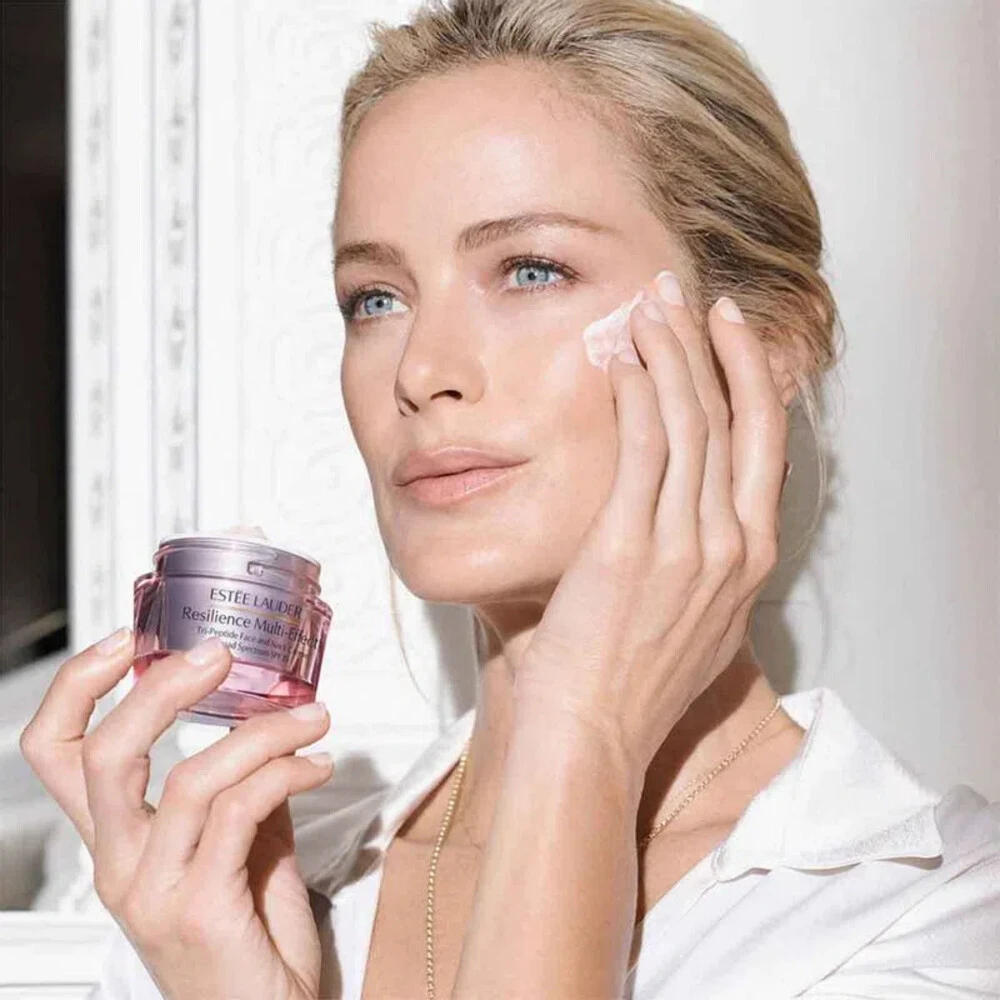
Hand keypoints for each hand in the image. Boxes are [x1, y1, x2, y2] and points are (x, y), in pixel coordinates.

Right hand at [19, 631, 332, 999]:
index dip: (78, 688)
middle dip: (160, 689)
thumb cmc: (250, 943)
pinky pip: (239, 811)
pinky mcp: (200, 908)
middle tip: (218, 657)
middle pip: (104, 756)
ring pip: (189, 777)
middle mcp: (121, 865)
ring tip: (312, 718)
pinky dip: (284, 772)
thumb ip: (243, 792)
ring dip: (262, 732)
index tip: (129, 640)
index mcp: (119, 844)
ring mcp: (154, 890)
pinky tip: (317, 765)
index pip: (58, 754)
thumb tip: (271, 728)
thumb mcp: (241, 850)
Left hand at [516, 272, 788, 776]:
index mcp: (748, 559)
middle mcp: (729, 546)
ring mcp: (684, 546)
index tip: (730, 334)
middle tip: (688, 296)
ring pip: (689, 423)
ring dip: (669, 354)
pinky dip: (637, 396)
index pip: (763, 445)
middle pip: (731, 420)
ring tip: (647, 307)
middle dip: (711, 348)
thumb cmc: (629, 680)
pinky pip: (643, 450)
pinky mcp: (628, 547)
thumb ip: (698, 558)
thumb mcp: (691, 617)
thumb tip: (680, 509)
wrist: (592, 735)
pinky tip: (622, 359)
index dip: (752, 380)